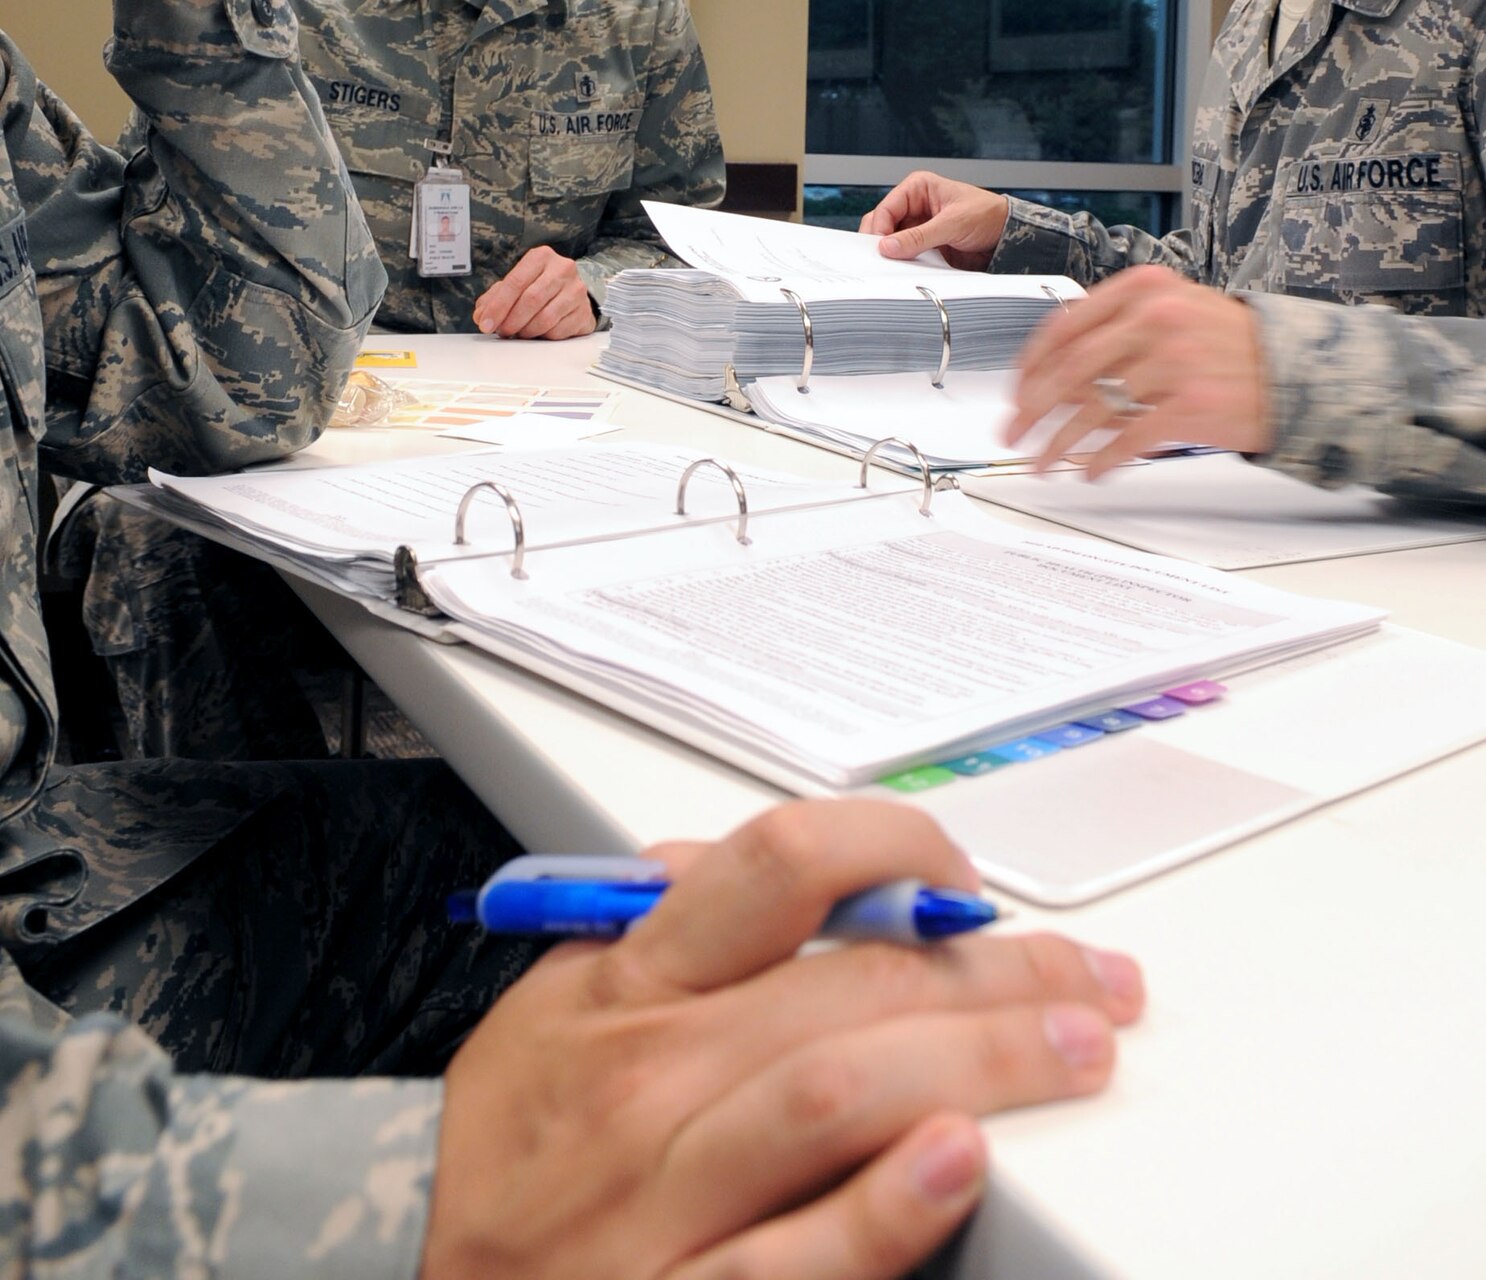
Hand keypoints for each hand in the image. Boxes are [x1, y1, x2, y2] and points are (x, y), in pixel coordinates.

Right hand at [421, 799, 1142, 1279]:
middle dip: (994, 972)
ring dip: (976, 1060)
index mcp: (627, 984)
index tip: (963, 883)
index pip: (780, 865)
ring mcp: (665, 1195)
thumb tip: (757, 860)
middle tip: (1091, 979)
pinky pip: (795, 1257)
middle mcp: (650, 1075)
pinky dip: (882, 1210)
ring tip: (1075, 1050)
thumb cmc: (508, 1148)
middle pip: (849, 985)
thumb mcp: (551, 1004)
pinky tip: (955, 1161)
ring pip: (837, 1094)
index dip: (896, 850)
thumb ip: (652, 923)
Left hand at [474, 245, 597, 338]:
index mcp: (541, 257)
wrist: (571, 292)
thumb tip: (481, 316)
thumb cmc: (540, 286)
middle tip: (502, 331)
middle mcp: (562, 269)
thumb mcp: (515, 285)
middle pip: (531, 300)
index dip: (498, 306)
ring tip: (520, 332)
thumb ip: (494, 298)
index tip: (486, 323)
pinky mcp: (584, 311)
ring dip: (526, 331)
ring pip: (545, 318)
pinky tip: (539, 332)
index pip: (515, 282)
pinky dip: (543, 336)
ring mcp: (576, 290)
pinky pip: (558, 331)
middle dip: (511, 321)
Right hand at [859, 173, 1008, 268]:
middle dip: (881, 240)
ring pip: (892, 240)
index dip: (880, 229)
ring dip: (892, 252)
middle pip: (884, 224)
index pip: (886, 208)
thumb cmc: (988, 215)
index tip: (880, 248)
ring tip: (894, 264)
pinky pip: (906, 252)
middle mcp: (915, 205)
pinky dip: (903, 261)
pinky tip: (905, 267)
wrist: (1008, 235)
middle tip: (882, 258)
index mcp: (919, 188)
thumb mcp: (953, 223)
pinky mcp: (925, 243)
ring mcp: (919, 225)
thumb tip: (889, 246)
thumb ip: (919, 236)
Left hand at [1008, 265, 1272, 476]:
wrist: (1300, 371)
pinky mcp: (1191, 404)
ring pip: (1091, 408)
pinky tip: (1090, 471)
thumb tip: (1056, 377)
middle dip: (1032, 408)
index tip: (1016, 391)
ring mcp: (1174, 360)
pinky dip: (1101, 459)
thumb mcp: (1175, 312)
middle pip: (1068, 369)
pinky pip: (1128, 437)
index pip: (1064, 326)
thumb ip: (1118, 332)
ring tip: (1042, 461)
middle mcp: (1155, 318)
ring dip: (1058, 442)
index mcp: (1144, 288)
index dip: (1029, 366)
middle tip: (1014, 433)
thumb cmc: (1231, 346)